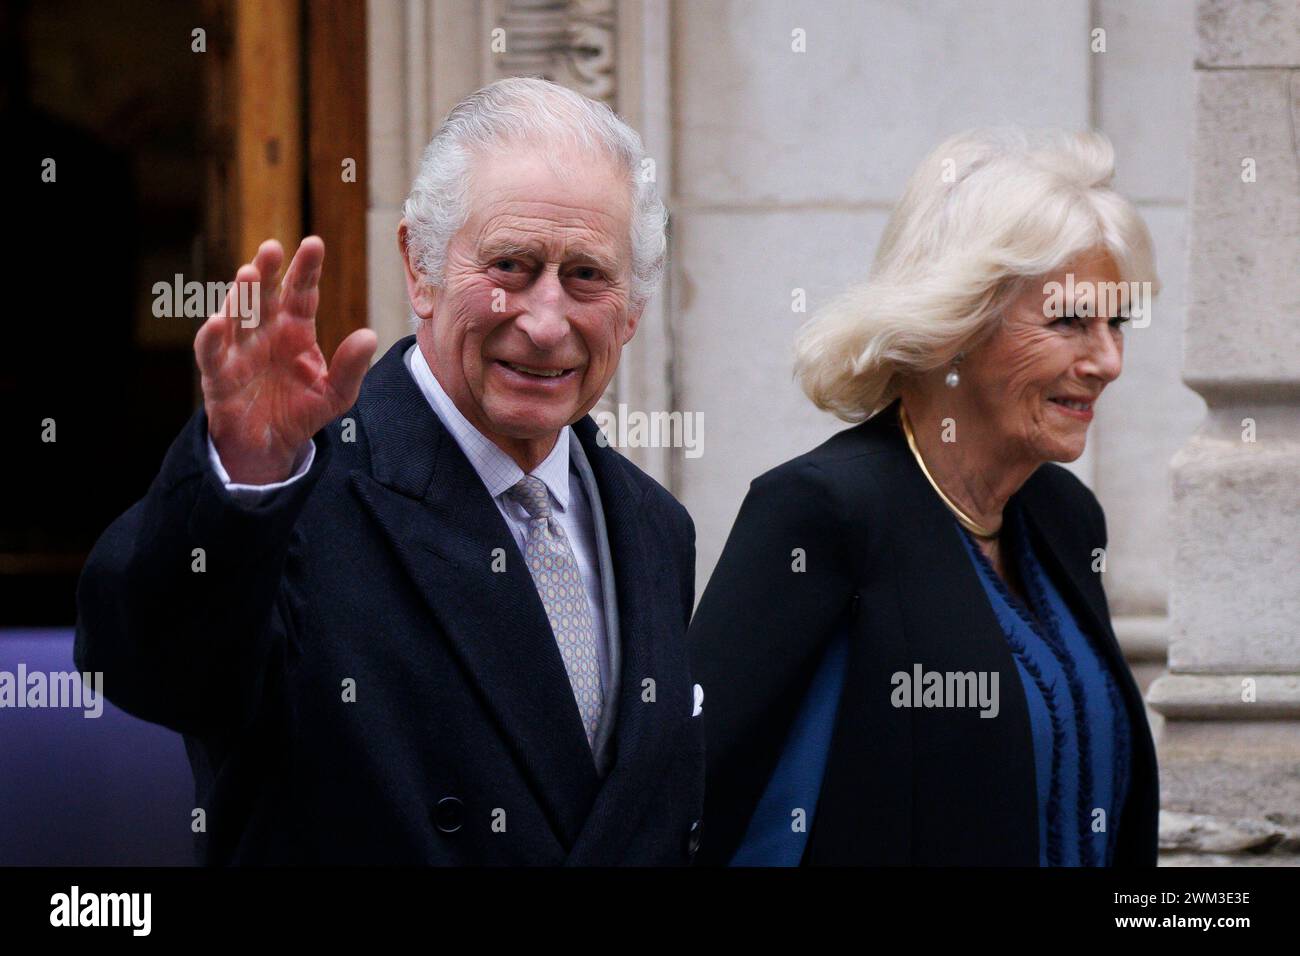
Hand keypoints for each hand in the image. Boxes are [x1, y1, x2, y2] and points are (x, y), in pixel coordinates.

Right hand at [195, 237, 377, 483]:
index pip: (301, 293)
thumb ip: (351, 367)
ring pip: (238, 316)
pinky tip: (217, 321)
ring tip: (248, 274)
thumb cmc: (301, 411)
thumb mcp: (337, 394)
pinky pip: (211, 353)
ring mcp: (239, 350)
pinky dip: (211, 337)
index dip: (306, 269)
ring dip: (241, 295)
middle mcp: (265, 332)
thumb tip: (370, 336)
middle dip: (268, 271)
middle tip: (273, 247)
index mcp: (295, 329)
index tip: (314, 244)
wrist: (271, 446)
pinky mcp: (218, 375)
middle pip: (266, 295)